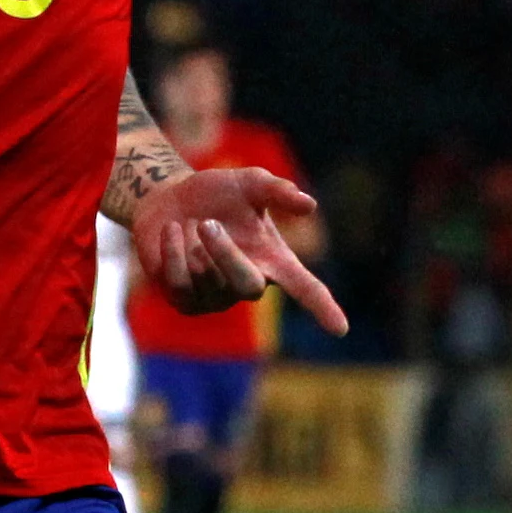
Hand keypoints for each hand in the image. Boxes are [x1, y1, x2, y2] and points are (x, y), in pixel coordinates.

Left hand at [130, 164, 348, 335]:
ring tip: (191, 223)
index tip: (341, 329)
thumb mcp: (251, 183)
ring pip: (210, 284)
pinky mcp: (184, 301)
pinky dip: (173, 253)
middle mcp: (249, 283)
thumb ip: (279, 191)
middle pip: (250, 287)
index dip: (323, 308)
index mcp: (273, 260)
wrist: (170, 198)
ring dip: (197, 248)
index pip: (305, 289)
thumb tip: (310, 206)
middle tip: (208, 223)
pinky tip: (172, 230)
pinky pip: (180, 285)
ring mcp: (216, 298)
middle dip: (226, 254)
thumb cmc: (219, 193)